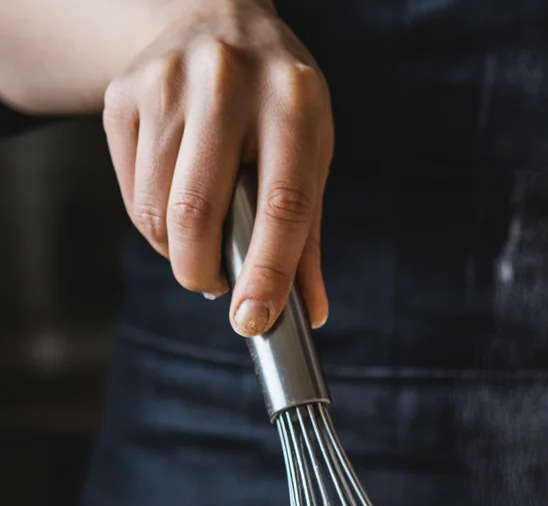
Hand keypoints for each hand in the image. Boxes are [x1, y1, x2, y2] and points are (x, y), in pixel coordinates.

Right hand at [102, 0, 331, 332]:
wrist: (217, 19)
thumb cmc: (277, 104)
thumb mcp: (310, 155)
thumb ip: (307, 238)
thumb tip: (309, 313)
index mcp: (292, 102)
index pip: (281, 207)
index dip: (267, 274)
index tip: (253, 321)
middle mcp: (227, 83)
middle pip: (198, 212)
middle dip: (203, 272)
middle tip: (216, 286)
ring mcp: (167, 83)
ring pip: (159, 211)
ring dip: (178, 253)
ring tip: (203, 245)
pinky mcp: (124, 94)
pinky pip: (134, 195)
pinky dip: (156, 226)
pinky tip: (178, 209)